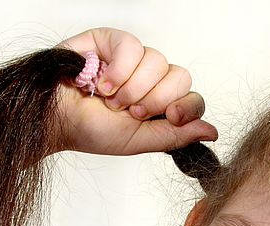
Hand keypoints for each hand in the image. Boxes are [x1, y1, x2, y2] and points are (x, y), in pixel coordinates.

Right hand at [54, 28, 217, 154]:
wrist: (56, 120)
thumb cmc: (91, 131)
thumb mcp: (140, 140)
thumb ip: (176, 135)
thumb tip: (212, 131)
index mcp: (161, 103)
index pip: (193, 97)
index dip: (187, 106)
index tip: (172, 117)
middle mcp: (150, 78)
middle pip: (180, 77)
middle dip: (156, 100)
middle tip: (130, 111)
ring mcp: (133, 58)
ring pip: (158, 61)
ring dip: (133, 88)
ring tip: (111, 99)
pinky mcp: (112, 40)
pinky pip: (133, 46)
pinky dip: (120, 69)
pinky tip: (102, 83)